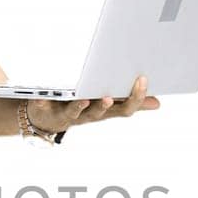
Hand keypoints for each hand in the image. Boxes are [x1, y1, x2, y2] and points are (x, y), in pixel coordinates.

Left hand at [23, 74, 160, 134]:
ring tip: (85, 99)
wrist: (48, 119)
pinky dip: (43, 102)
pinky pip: (46, 106)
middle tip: (110, 97)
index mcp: (105, 110)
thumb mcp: (107, 106)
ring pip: (77, 113)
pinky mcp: (49, 110)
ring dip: (81, 107)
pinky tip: (41, 97)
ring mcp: (69, 114)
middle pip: (102, 113)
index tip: (143, 79)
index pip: (125, 109)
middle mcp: (88, 115)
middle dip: (107, 106)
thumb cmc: (81, 107)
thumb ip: (129, 102)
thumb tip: (156, 103)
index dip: (135, 97)